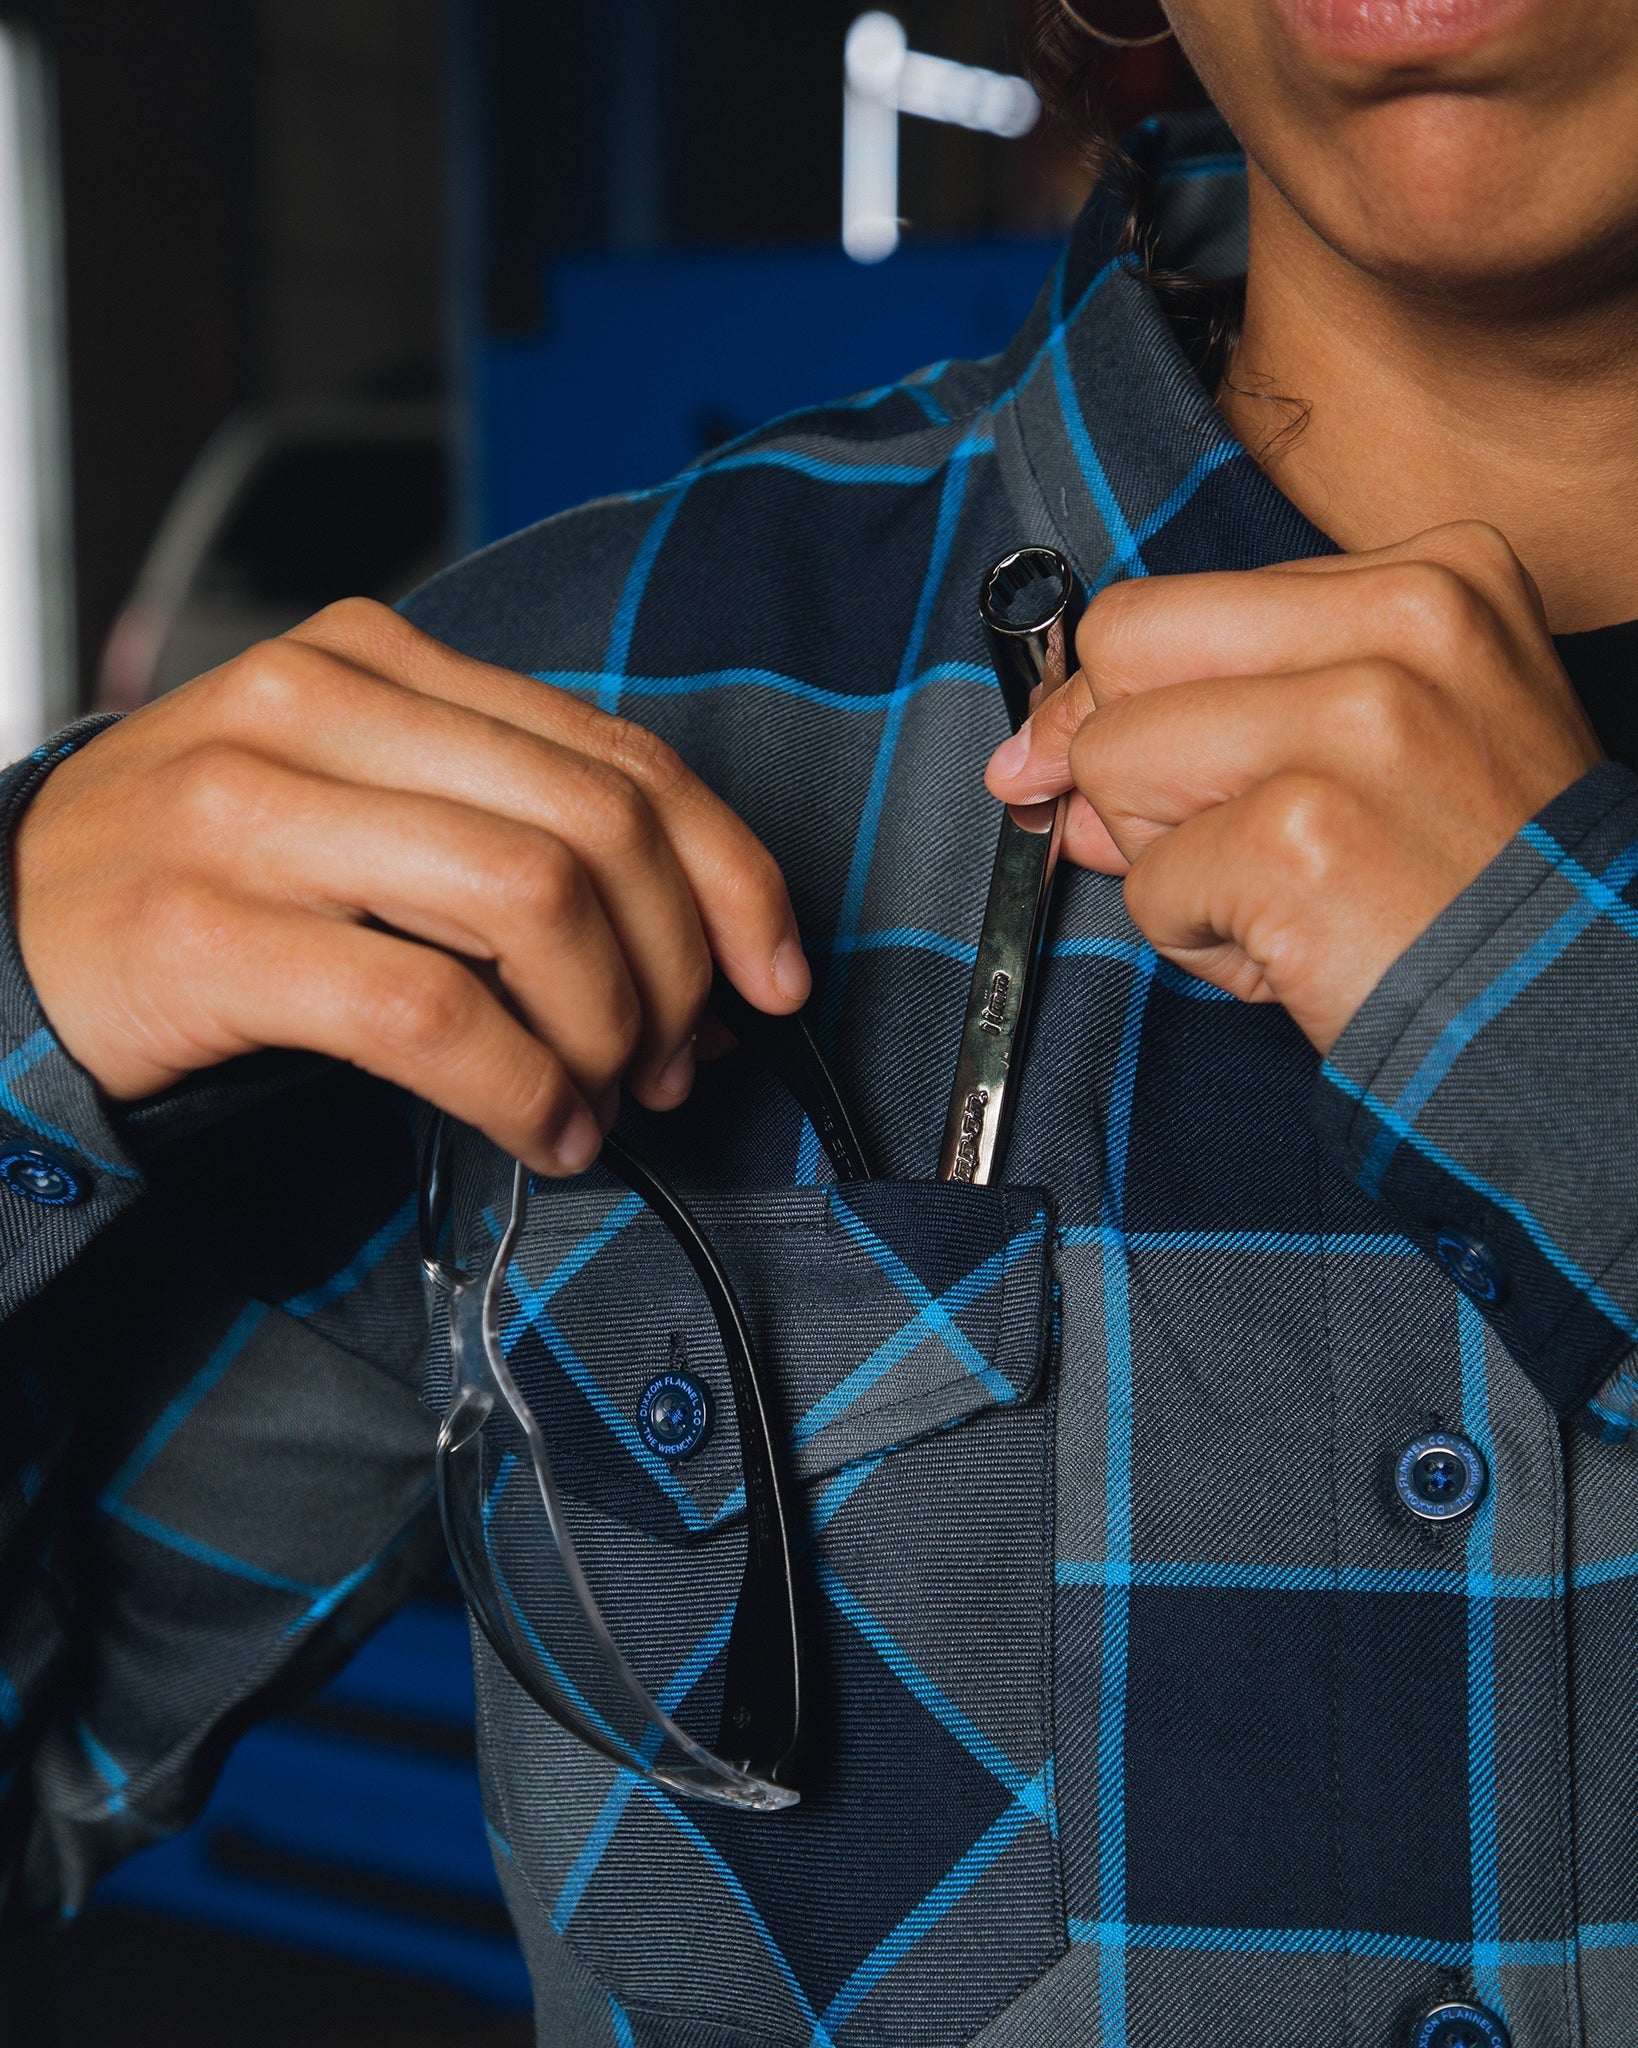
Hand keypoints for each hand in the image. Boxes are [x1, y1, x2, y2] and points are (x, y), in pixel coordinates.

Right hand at [14, 600, 809, 1173]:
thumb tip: (682, 938)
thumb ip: (495, 825)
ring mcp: (253, 812)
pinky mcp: (210, 933)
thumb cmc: (201, 884)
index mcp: (374, 660)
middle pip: (595, 824)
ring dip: (607, 1029)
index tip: (774, 970)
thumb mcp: (352, 805)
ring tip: (605, 1100)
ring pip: (532, 902)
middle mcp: (319, 707)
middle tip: (682, 1058)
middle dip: (677, 964)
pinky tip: (542, 1130)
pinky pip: (432, 1010)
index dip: (727, 870)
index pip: (611, 750)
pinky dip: (522, 1087)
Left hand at [984, 522, 1603, 1051]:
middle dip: (1126, 764)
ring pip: (1114, 763)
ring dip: (1164, 859)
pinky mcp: (1303, 833)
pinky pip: (1147, 881)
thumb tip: (1041, 759)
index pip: (1172, 603)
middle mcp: (1402, 620)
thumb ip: (1216, 723)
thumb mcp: (1372, 755)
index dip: (1125, 696)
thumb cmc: (1474, 887)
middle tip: (1220, 837)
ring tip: (1282, 895)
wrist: (1573, 1014)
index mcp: (1430, 575)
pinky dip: (1194, 938)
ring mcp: (1355, 721)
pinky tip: (1292, 946)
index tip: (1124, 759)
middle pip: (1122, 652)